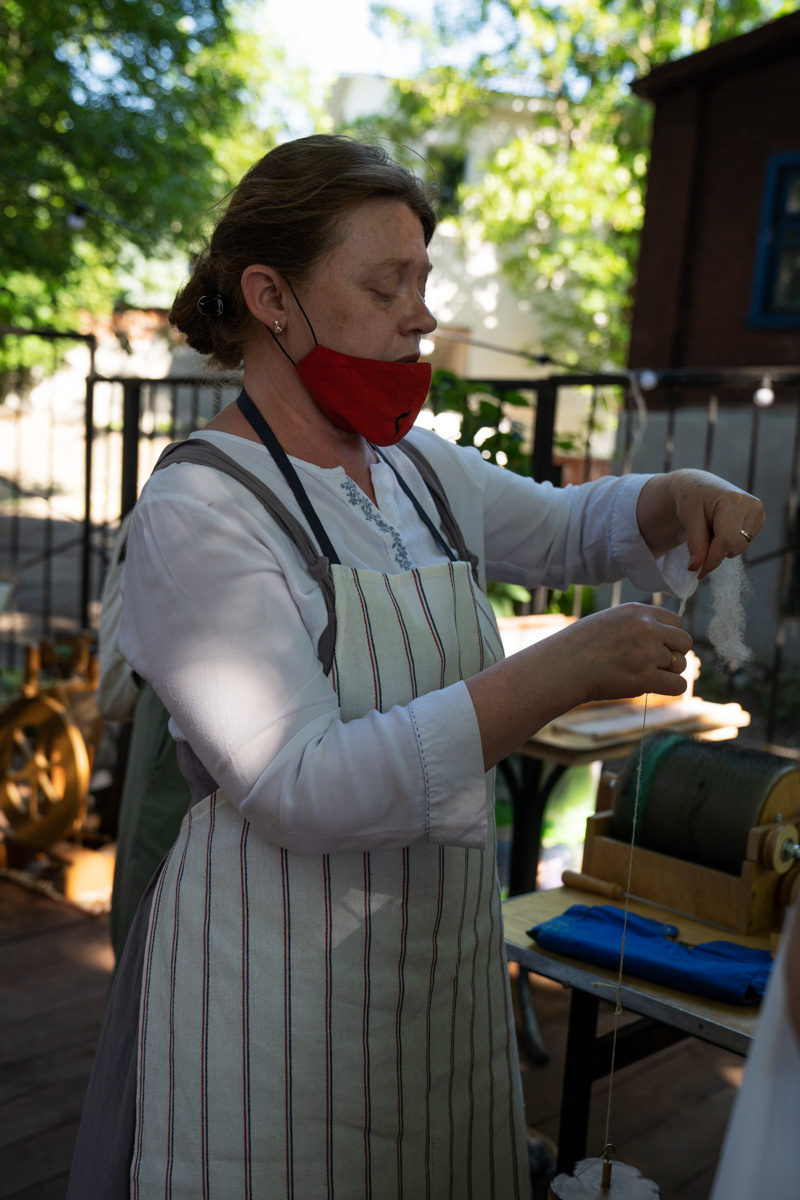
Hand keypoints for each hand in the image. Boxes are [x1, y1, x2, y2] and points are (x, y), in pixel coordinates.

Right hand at [561, 602, 692, 703]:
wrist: (562, 667)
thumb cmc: (580, 647)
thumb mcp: (609, 621)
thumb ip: (637, 624)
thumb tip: (665, 639)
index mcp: (638, 611)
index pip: (676, 622)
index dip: (670, 638)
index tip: (656, 648)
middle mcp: (646, 628)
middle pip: (684, 642)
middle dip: (674, 654)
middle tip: (653, 665)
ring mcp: (647, 653)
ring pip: (680, 665)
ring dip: (667, 673)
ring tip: (642, 675)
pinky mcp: (645, 677)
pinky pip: (678, 685)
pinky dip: (670, 689)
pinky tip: (653, 687)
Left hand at [637, 470, 764, 578]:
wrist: (699, 487)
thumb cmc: (692, 499)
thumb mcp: (689, 519)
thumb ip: (696, 543)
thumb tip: (696, 567)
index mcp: (734, 501)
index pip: (726, 540)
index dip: (713, 559)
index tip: (699, 573)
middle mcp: (752, 506)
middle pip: (734, 547)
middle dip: (715, 550)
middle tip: (701, 535)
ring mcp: (758, 513)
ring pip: (740, 548)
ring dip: (722, 545)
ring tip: (711, 527)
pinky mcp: (759, 520)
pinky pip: (743, 544)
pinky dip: (729, 541)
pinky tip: (721, 527)